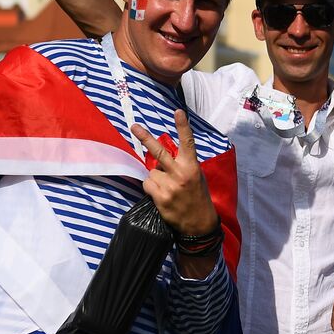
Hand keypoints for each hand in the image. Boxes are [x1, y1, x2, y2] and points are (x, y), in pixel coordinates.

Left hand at [132, 110, 218, 236]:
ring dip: (156, 178)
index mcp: (192, 166)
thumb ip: (182, 165)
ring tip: (168, 188)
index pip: (187, 142)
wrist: (199, 222)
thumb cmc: (198, 196)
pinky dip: (152, 188)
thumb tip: (161, 158)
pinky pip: (148, 185)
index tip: (177, 111)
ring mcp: (170, 186)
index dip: (182, 126)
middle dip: (146, 138)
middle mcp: (181, 174)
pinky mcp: (160, 197)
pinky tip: (162, 195)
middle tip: (134, 126)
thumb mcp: (197, 176)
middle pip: (159, 152)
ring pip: (151, 172)